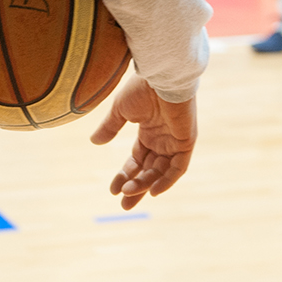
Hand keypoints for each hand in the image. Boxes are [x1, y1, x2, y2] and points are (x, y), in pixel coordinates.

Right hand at [89, 75, 197, 209]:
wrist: (160, 75)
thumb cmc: (141, 88)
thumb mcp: (120, 111)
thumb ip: (110, 128)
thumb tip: (94, 142)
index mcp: (148, 131)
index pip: (137, 160)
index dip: (125, 175)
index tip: (112, 190)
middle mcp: (163, 139)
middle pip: (149, 170)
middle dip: (137, 188)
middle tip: (124, 205)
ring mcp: (175, 141)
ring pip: (161, 171)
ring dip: (146, 184)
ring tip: (130, 194)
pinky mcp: (186, 141)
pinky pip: (179, 167)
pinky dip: (168, 180)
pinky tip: (153, 191)